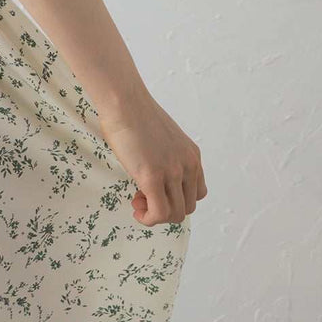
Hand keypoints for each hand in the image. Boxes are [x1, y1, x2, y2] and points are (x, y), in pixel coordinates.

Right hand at [96, 92, 207, 226]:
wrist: (124, 102)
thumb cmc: (133, 114)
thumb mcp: (161, 138)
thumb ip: (164, 155)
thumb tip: (150, 167)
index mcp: (192, 155)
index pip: (197, 192)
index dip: (175, 198)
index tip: (154, 190)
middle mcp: (188, 165)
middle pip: (188, 207)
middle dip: (165, 209)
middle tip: (142, 198)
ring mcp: (173, 172)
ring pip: (176, 214)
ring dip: (155, 215)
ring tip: (138, 202)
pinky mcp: (153, 177)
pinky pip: (160, 213)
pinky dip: (149, 219)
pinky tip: (137, 210)